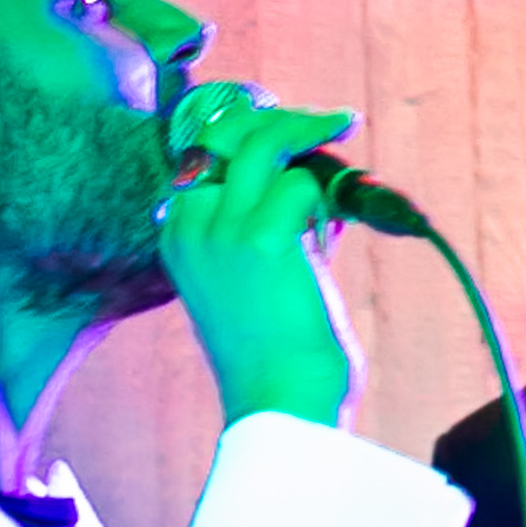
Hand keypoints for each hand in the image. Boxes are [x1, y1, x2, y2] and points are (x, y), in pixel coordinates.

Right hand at [159, 87, 360, 429]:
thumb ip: (275, 230)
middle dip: (287, 122)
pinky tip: (340, 219)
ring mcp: (221, 232)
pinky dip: (331, 193)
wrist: (283, 404)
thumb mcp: (263, 279)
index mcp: (179, 237)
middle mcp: (190, 228)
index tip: (298, 134)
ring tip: (346, 141)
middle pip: (231, 135)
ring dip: (315, 139)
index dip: (256, 137)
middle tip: (335, 122)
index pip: (206, 153)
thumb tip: (313, 185)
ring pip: (265, 143)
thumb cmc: (282, 352)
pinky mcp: (261, 241)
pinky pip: (301, 182)